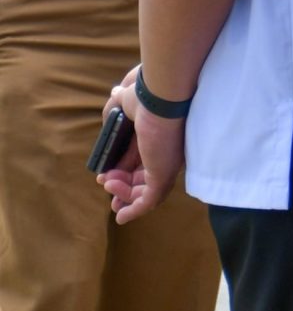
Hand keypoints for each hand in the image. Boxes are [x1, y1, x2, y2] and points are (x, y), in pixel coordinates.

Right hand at [97, 64, 186, 223]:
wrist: (160, 95)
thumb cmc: (146, 94)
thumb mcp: (129, 101)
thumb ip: (121, 102)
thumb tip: (116, 94)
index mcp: (162, 140)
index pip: (144, 162)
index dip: (124, 171)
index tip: (105, 176)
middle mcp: (168, 155)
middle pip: (145, 179)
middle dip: (124, 188)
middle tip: (106, 185)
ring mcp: (166, 166)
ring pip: (146, 192)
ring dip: (124, 194)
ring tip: (107, 183)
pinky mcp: (163, 174)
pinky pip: (149, 201)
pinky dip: (135, 210)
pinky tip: (121, 216)